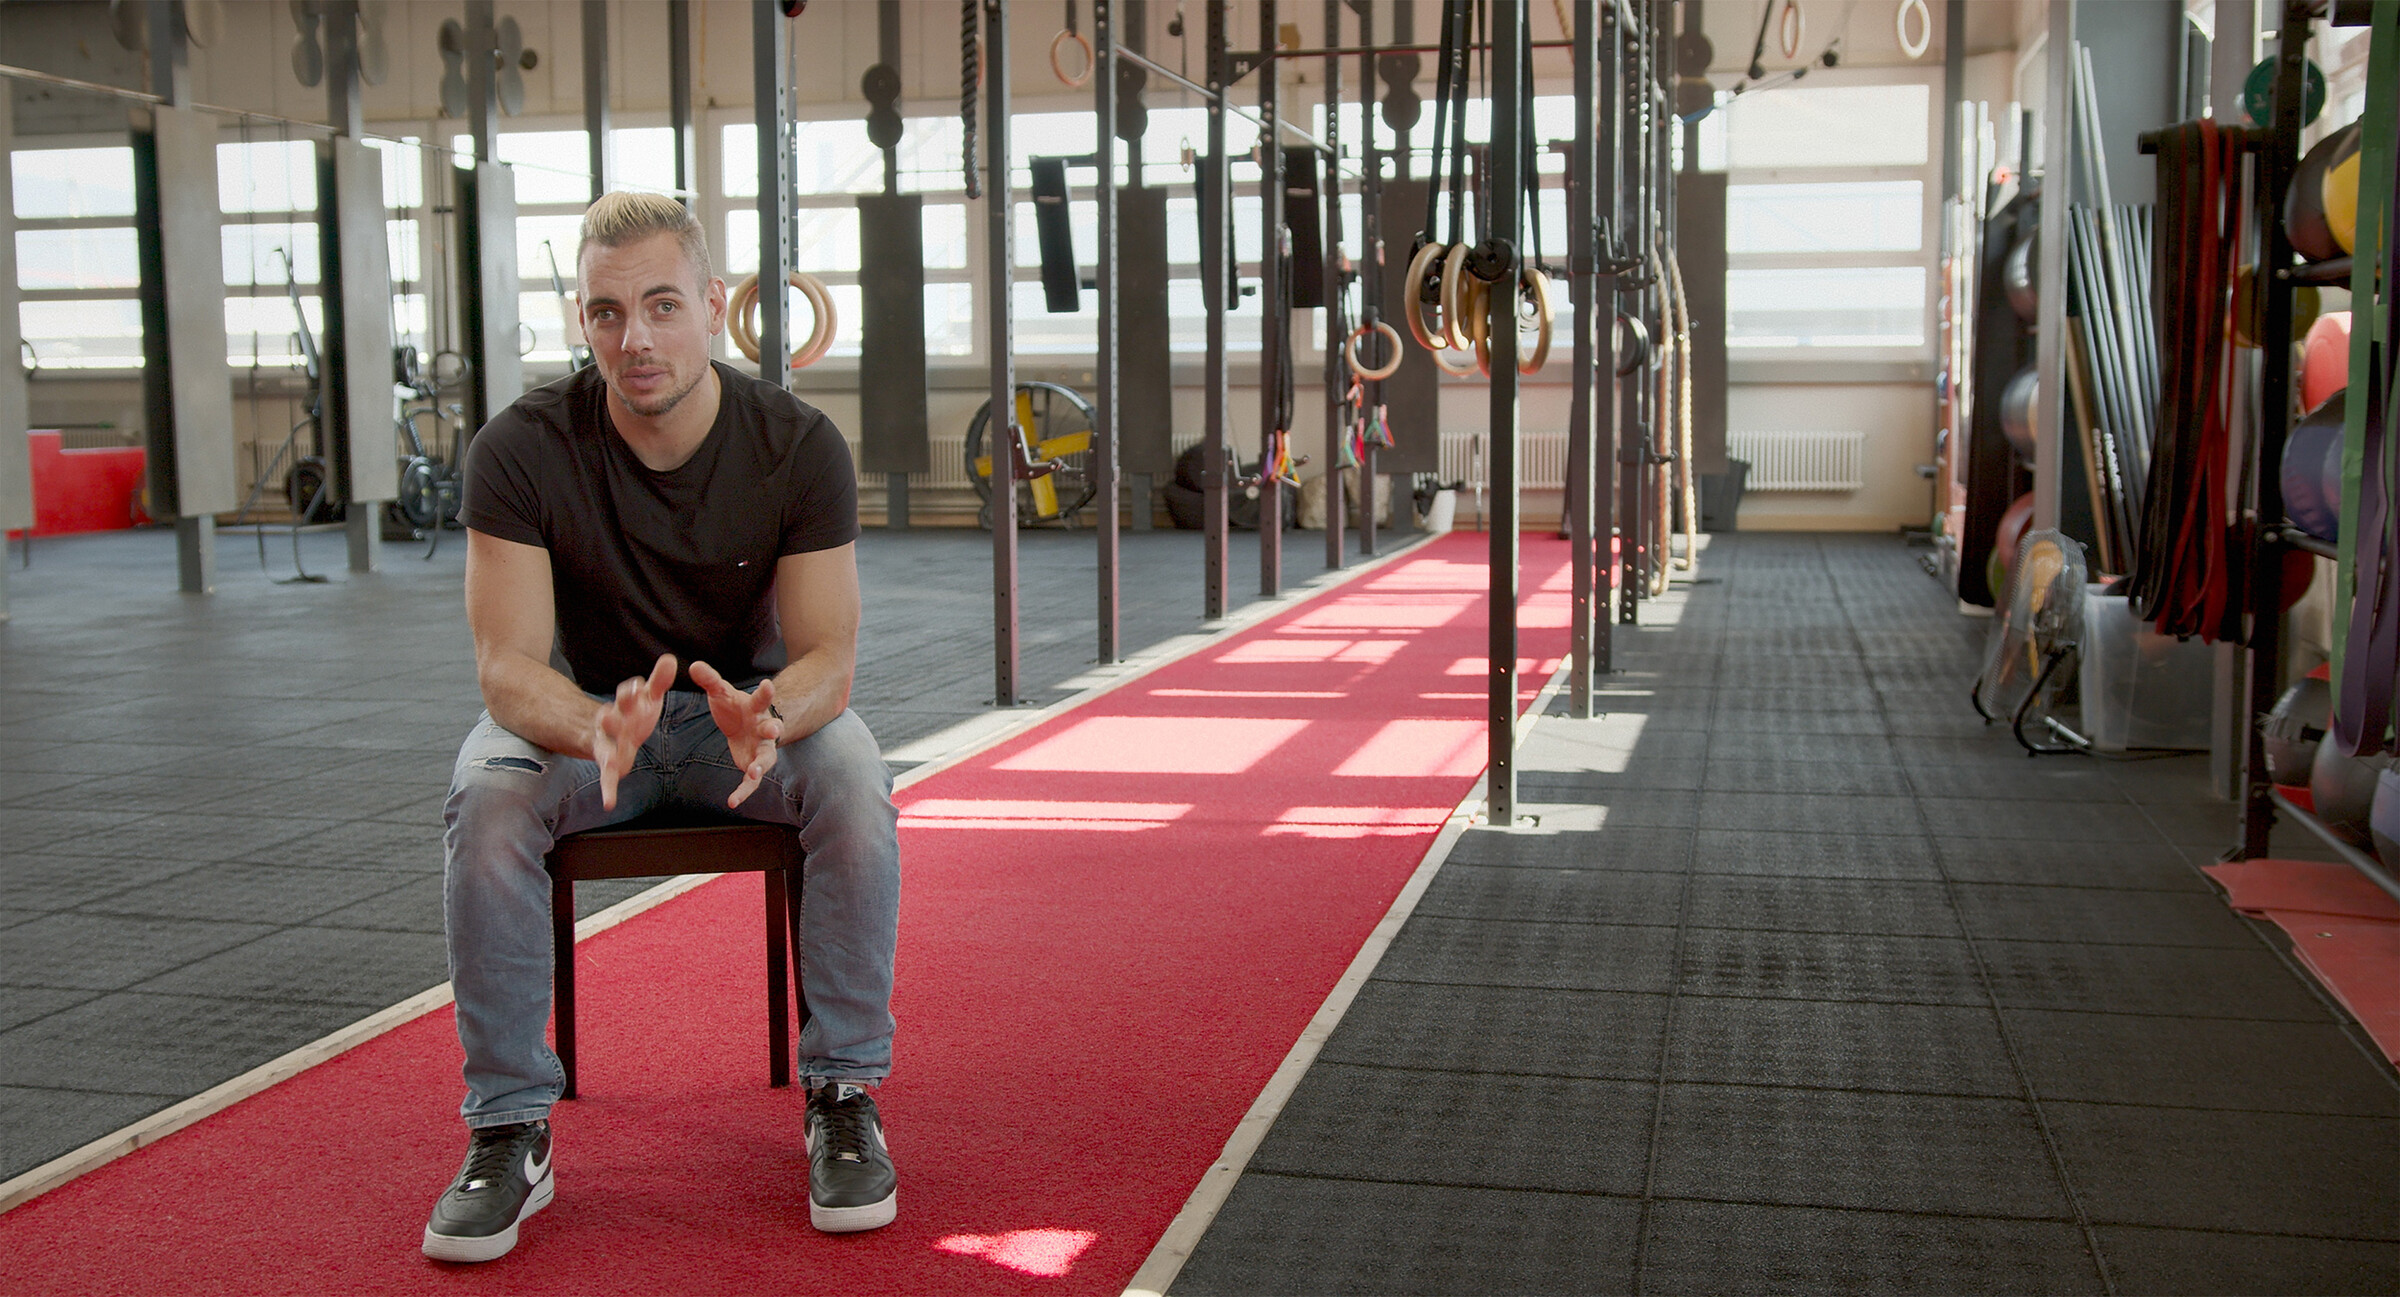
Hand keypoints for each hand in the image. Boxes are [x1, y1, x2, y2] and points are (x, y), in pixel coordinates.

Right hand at [593, 655, 674, 809]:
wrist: (609, 730)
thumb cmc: (634, 711)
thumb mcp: (648, 696)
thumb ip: (659, 681)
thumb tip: (671, 659)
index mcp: (624, 704)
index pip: (625, 695)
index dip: (630, 691)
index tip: (636, 687)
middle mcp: (612, 722)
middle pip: (611, 718)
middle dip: (611, 717)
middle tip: (609, 716)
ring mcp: (608, 744)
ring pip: (605, 749)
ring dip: (607, 754)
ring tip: (610, 763)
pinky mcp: (609, 764)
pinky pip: (607, 778)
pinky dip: (607, 790)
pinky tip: (608, 803)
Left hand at [690, 660, 783, 808]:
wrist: (744, 725)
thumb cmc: (734, 707)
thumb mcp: (720, 693)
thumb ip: (709, 680)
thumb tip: (692, 665)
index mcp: (756, 708)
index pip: (763, 698)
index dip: (766, 692)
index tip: (767, 685)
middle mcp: (764, 728)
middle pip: (773, 728)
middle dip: (773, 728)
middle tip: (773, 729)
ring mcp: (762, 748)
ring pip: (767, 758)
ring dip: (761, 765)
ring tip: (754, 773)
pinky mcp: (754, 765)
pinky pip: (751, 782)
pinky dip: (743, 792)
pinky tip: (732, 802)